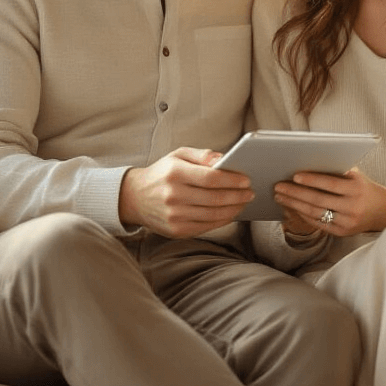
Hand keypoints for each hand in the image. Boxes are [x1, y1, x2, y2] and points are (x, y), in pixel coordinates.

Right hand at [119, 148, 253, 236]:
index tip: (246, 180)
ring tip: (244, 202)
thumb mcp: (178, 155)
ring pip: (213, 214)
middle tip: (250, 192)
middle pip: (215, 198)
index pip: (210, 178)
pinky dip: (223, 220)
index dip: (232, 180)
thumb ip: (202, 155)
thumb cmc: (162, 173)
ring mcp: (174, 215)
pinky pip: (207, 226)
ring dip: (234, 209)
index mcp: (174, 173)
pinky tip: (231, 213)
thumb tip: (224, 159)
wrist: (134, 198)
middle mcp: (173, 195)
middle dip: (238, 195)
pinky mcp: (176, 230)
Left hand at [274, 167, 385, 236]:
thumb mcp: (355, 175)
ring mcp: (348, 222)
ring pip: (316, 213)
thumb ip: (335, 170)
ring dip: (294, 205)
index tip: (294, 175)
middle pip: (318, 200)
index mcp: (357, 189)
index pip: (330, 184)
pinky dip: (303, 215)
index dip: (312, 180)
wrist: (383, 210)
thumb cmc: (363, 187)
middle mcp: (353, 207)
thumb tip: (305, 163)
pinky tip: (292, 207)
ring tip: (280, 196)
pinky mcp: (343, 233)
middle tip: (278, 186)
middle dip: (295, 193)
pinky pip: (319, 224)